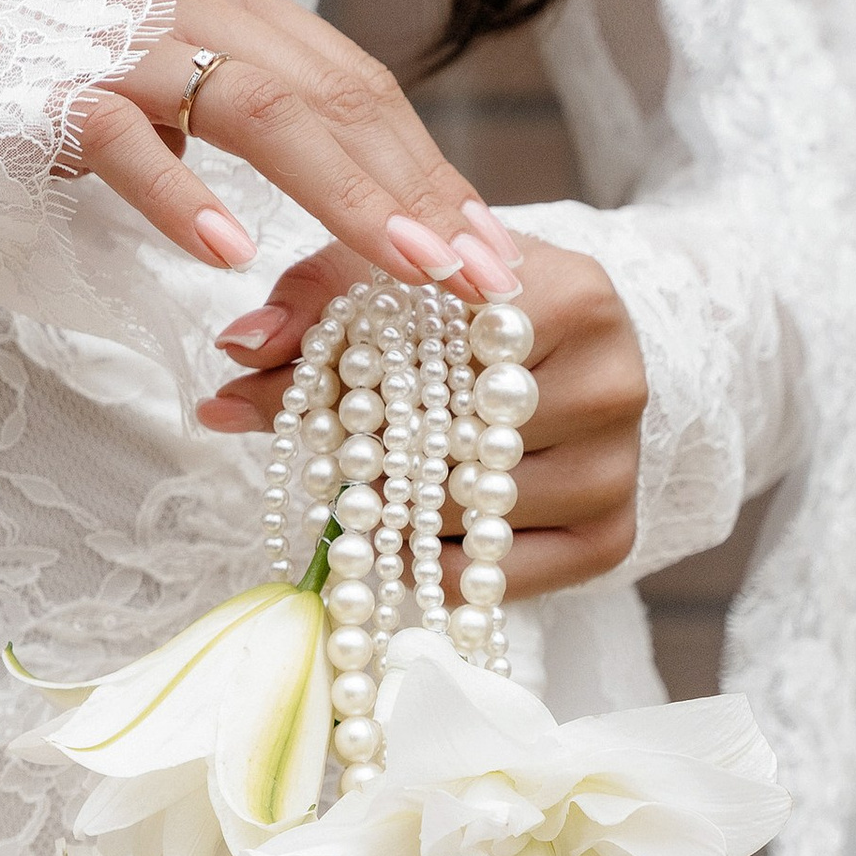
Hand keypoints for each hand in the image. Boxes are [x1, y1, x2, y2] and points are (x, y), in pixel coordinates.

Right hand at [64, 0, 522, 298]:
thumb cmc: (18, 94)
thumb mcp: (157, 100)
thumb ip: (240, 131)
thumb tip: (346, 213)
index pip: (356, 86)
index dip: (431, 172)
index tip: (493, 254)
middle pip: (337, 96)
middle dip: (421, 195)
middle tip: (485, 283)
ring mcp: (115, 33)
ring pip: (262, 111)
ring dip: (347, 198)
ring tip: (409, 273)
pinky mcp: (40, 85)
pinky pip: (127, 139)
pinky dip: (182, 195)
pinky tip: (229, 254)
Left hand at [197, 232, 649, 597]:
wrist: (560, 351)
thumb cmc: (460, 311)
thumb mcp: (387, 279)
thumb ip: (312, 301)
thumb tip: (237, 351)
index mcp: (571, 293)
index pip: (455, 350)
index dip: (374, 382)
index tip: (328, 394)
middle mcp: (614, 381)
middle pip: (460, 445)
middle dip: (377, 458)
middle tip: (330, 460)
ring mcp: (618, 467)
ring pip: (472, 517)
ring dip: (401, 517)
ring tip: (367, 493)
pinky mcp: (612, 536)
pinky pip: (497, 576)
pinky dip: (434, 565)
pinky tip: (406, 539)